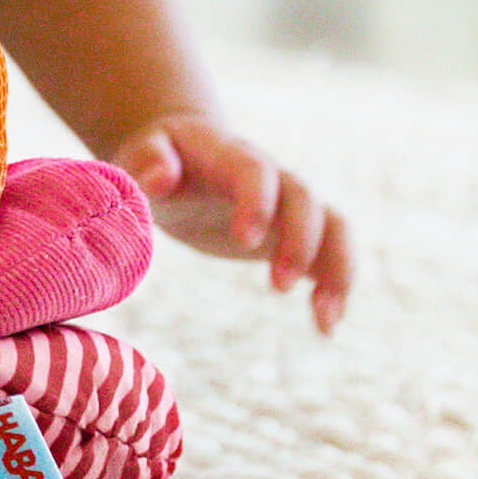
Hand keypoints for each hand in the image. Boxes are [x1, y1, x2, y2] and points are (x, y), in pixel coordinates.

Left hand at [111, 114, 352, 334]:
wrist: (180, 155)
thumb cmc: (155, 157)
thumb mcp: (139, 154)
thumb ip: (147, 162)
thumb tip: (161, 181)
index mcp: (227, 154)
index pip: (254, 170)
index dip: (258, 202)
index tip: (245, 241)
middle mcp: (269, 174)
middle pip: (304, 198)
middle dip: (299, 242)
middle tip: (277, 287)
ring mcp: (287, 202)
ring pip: (334, 225)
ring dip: (338, 268)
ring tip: (324, 319)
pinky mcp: (295, 231)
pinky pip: (333, 251)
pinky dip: (336, 285)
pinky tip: (326, 325)